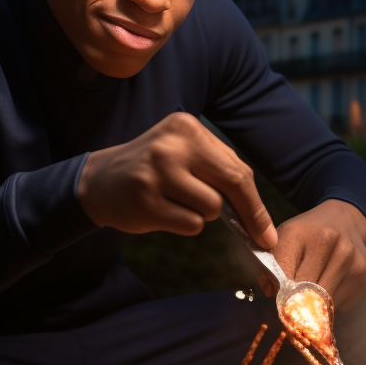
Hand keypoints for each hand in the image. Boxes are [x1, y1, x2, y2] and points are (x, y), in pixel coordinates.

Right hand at [77, 112, 277, 247]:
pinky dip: (184, 225)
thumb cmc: (153, 170)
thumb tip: (259, 216)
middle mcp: (172, 146)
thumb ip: (220, 171)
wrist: (99, 181)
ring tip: (177, 201)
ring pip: (211, 209)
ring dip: (202, 214)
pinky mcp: (145, 201)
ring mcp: (156, 173)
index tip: (266, 230)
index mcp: (186, 127)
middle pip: (231, 184)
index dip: (256, 203)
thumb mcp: (183, 154)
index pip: (237, 167)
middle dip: (248, 215)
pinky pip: (190, 225)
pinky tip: (163, 211)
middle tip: (257, 237)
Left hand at [260, 199, 365, 309]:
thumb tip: (270, 293)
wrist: (345, 220)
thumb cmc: (308, 235)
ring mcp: (349, 258)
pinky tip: (329, 292)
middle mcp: (328, 241)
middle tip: (293, 310)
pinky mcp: (363, 273)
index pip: (283, 274)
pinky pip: (340, 303)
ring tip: (310, 301)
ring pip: (324, 301)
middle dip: (296, 304)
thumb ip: (272, 265)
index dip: (278, 293)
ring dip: (315, 308)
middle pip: (305, 291)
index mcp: (299, 232)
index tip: (278, 300)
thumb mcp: (284, 239)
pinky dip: (331, 305)